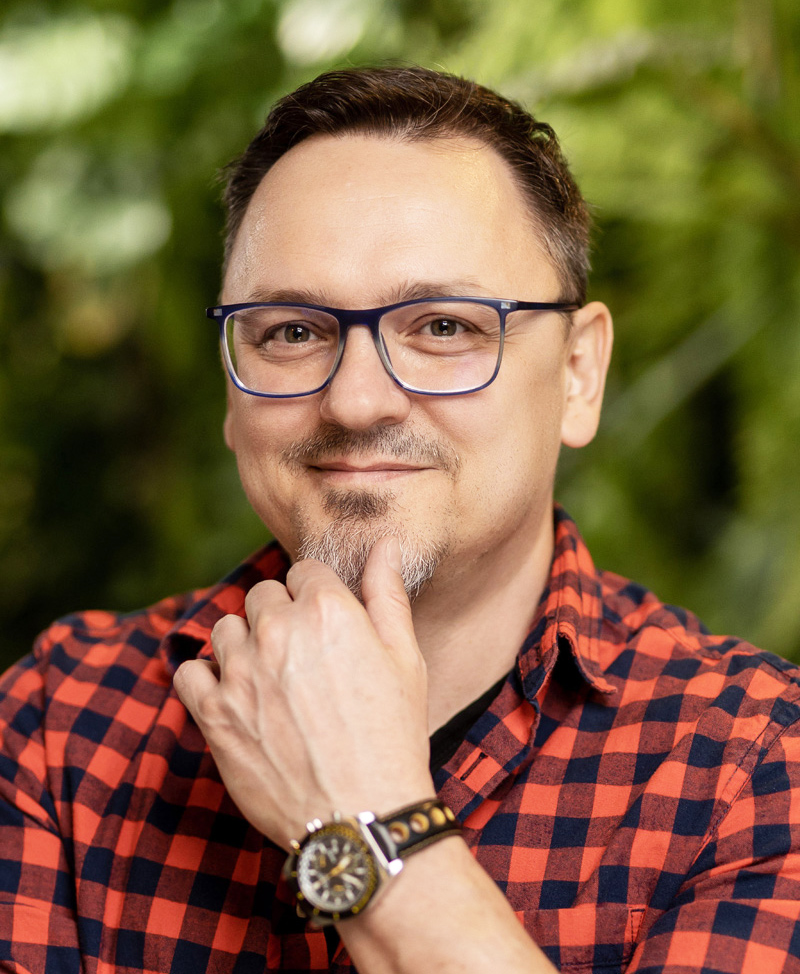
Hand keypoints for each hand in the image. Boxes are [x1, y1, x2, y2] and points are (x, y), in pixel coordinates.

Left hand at [173, 536, 434, 849]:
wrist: (361, 816)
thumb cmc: (392, 736)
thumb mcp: (405, 658)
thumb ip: (387, 594)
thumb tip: (384, 544)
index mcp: (327, 610)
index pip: (304, 570)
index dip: (316, 594)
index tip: (324, 622)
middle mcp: (278, 631)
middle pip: (262, 595)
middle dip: (280, 614)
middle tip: (302, 655)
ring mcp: (240, 672)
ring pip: (225, 627)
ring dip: (243, 642)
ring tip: (269, 677)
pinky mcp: (213, 713)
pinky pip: (189, 671)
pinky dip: (206, 677)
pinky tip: (233, 695)